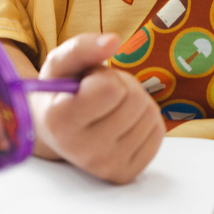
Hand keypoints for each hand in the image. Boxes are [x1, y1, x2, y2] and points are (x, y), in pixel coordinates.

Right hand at [28, 33, 164, 184]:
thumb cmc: (60, 91)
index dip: (103, 76)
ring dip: (135, 102)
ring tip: (110, 107)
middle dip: (122, 87)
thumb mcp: (61, 62)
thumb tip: (113, 40)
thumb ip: (83, 47)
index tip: (87, 83)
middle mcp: (82, 151)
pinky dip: (146, 120)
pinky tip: (123, 122)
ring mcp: (105, 167)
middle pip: (134, 100)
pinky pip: (158, 133)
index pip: (111, 88)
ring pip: (149, 115)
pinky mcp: (125, 173)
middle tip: (101, 94)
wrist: (55, 131)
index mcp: (60, 122)